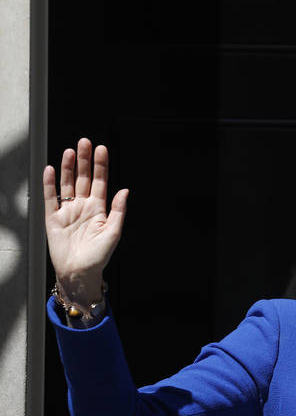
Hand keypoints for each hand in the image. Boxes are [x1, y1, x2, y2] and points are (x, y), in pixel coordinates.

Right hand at [43, 138, 128, 303]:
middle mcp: (83, 207)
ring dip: (68, 168)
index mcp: (99, 209)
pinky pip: (50, 198)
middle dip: (84, 161)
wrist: (79, 273)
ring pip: (67, 184)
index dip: (100, 166)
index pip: (99, 182)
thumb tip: (125, 191)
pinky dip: (50, 184)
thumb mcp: (114, 232)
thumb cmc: (99, 256)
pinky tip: (52, 170)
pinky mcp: (52, 218)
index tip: (102, 149)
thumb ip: (119, 210)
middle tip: (85, 142)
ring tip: (70, 151)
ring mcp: (67, 211)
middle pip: (82, 178)